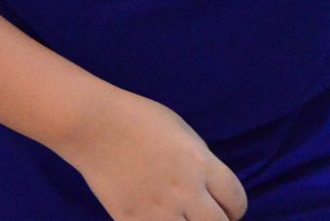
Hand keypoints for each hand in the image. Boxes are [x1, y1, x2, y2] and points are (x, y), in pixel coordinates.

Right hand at [58, 90, 246, 220]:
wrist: (93, 124)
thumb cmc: (138, 119)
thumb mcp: (183, 133)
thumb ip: (201, 162)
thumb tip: (212, 189)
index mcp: (200, 162)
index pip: (236, 200)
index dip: (235, 208)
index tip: (227, 209)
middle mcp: (185, 190)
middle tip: (206, 218)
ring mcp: (158, 209)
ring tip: (182, 218)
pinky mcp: (132, 220)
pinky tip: (156, 218)